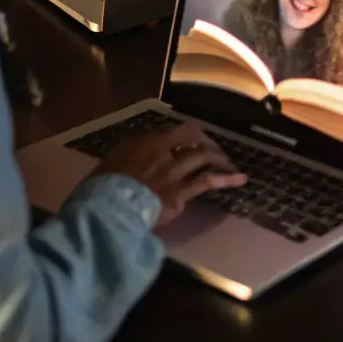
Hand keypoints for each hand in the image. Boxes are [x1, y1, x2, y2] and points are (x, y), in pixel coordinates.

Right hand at [93, 120, 246, 227]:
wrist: (106, 211)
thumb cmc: (101, 189)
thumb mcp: (110, 162)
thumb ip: (129, 154)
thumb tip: (138, 154)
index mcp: (144, 141)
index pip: (174, 130)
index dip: (187, 135)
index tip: (191, 141)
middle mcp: (163, 150)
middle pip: (193, 137)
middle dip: (206, 142)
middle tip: (214, 150)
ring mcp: (174, 170)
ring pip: (203, 156)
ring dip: (219, 158)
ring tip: (229, 163)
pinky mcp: (181, 193)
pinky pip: (207, 182)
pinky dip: (227, 178)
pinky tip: (241, 179)